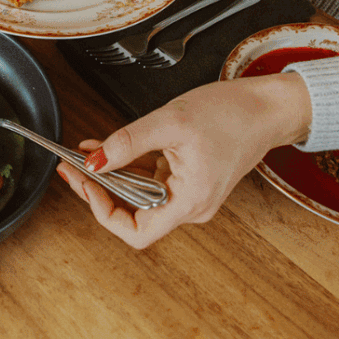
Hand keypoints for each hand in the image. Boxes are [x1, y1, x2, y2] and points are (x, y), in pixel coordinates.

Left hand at [58, 72, 311, 247]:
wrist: (267, 106)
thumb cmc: (232, 114)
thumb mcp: (171, 122)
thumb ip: (129, 142)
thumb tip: (94, 161)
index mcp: (189, 202)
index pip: (136, 233)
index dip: (102, 211)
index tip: (83, 182)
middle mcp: (190, 205)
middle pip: (132, 214)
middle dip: (98, 190)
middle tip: (71, 165)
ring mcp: (189, 192)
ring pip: (138, 194)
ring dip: (109, 175)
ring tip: (82, 153)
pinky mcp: (188, 177)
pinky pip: (149, 178)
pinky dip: (126, 164)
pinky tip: (105, 147)